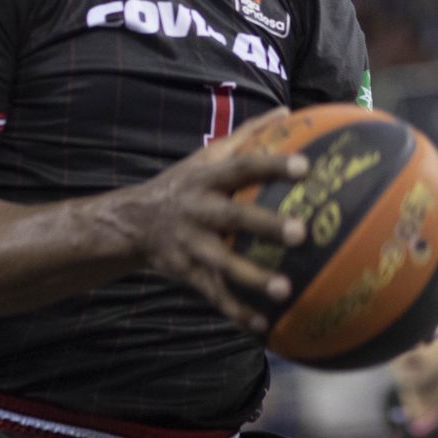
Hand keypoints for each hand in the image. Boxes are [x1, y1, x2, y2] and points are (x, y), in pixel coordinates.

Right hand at [122, 108, 309, 331]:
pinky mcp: (188, 273)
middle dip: (265, 225)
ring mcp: (192, 245)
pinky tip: (263, 326)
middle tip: (301, 232)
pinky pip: (214, 296)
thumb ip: (246, 136)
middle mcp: (198, 211)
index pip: (242, 167)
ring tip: (285, 290)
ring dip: (253, 278)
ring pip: (222, 264)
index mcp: (206, 179)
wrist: (132, 222)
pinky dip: (236, 312)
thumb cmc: (183, 184)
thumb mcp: (206, 156)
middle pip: (233, 217)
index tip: (305, 166)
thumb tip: (285, 112)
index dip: (271, 166)